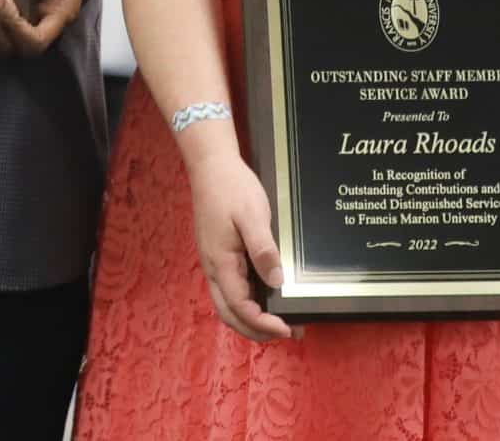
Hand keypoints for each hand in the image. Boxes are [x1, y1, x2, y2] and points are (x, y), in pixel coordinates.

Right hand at [186, 148, 297, 342]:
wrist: (211, 165)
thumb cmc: (232, 188)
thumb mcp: (252, 216)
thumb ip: (263, 250)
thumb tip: (276, 281)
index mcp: (220, 262)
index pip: (240, 306)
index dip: (263, 323)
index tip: (288, 328)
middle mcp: (213, 267)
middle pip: (229, 313)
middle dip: (255, 330)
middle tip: (286, 333)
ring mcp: (214, 261)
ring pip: (228, 303)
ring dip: (251, 318)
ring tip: (280, 321)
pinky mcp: (219, 254)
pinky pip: (231, 287)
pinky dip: (247, 301)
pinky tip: (266, 296)